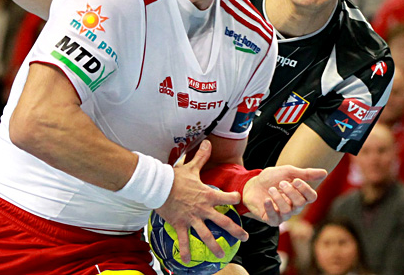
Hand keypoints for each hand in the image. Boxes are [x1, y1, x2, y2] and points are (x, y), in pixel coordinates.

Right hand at [155, 140, 247, 263]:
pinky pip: (184, 241)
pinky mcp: (180, 224)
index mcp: (208, 195)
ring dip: (215, 246)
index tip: (239, 201)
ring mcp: (192, 218)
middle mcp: (203, 209)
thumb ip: (201, 157)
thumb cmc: (174, 177)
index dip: (235, 199)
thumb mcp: (191, 167)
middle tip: (245, 237)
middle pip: (223, 222)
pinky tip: (187, 262)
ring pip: (207, 235)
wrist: (158, 185)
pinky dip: (185, 252)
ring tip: (222, 255)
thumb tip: (207, 142)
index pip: (227, 198)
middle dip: (236, 231)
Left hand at [242, 165, 326, 225]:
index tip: (296, 180)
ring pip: (287, 211)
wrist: (252, 185)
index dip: (305, 190)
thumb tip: (325, 172)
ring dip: (279, 199)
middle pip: (300, 204)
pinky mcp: (271, 220)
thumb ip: (305, 174)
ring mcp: (283, 215)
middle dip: (291, 192)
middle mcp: (294, 207)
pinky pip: (274, 219)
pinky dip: (270, 208)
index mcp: (300, 195)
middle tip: (281, 183)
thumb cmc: (272, 179)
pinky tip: (266, 200)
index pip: (311, 197)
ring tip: (271, 189)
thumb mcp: (288, 172)